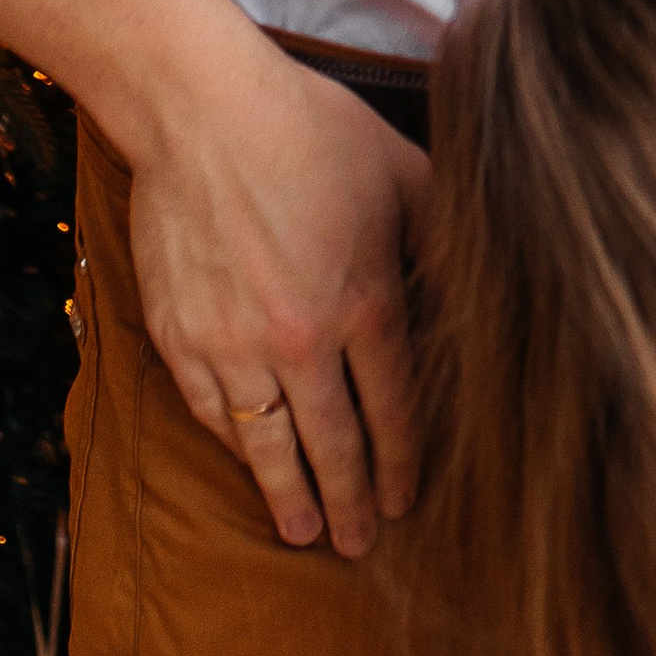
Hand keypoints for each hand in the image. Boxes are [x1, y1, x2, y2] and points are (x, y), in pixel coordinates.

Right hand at [125, 38, 432, 556]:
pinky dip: (232, 447)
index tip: (406, 504)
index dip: (402, 464)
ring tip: (301, 531)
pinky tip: (247, 464)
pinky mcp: (180, 334)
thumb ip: (442, 242)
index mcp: (365, 302)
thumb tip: (476, 292)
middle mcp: (300, 338)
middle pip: (332, 443)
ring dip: (286, 493)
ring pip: (265, 443)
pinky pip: (210, 412)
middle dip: (349, 502)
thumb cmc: (312, 131)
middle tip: (356, 546)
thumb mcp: (405, 175)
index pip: (393, 409)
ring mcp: (232, 343)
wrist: (201, 109)